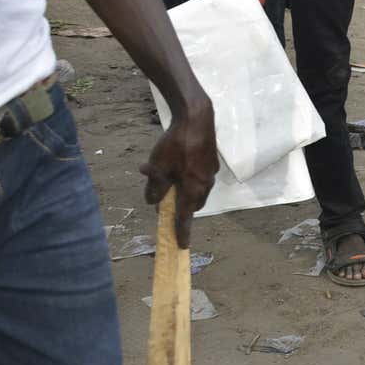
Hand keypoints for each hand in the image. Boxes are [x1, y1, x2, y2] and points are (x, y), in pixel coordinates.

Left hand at [139, 91, 216, 247]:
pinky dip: (191, 178)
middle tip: (166, 202)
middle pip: (193, 204)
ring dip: (186, 191)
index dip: (181, 232)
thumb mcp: (158, 167)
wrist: (197, 118)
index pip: (185, 217)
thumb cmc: (176, 144)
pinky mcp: (212, 162)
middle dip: (182, 208)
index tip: (181, 246)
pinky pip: (201, 177)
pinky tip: (180, 164)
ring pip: (198, 190)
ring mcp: (211, 172)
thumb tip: (152, 202)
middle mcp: (205, 184)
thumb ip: (155, 188)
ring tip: (171, 179)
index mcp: (192, 189)